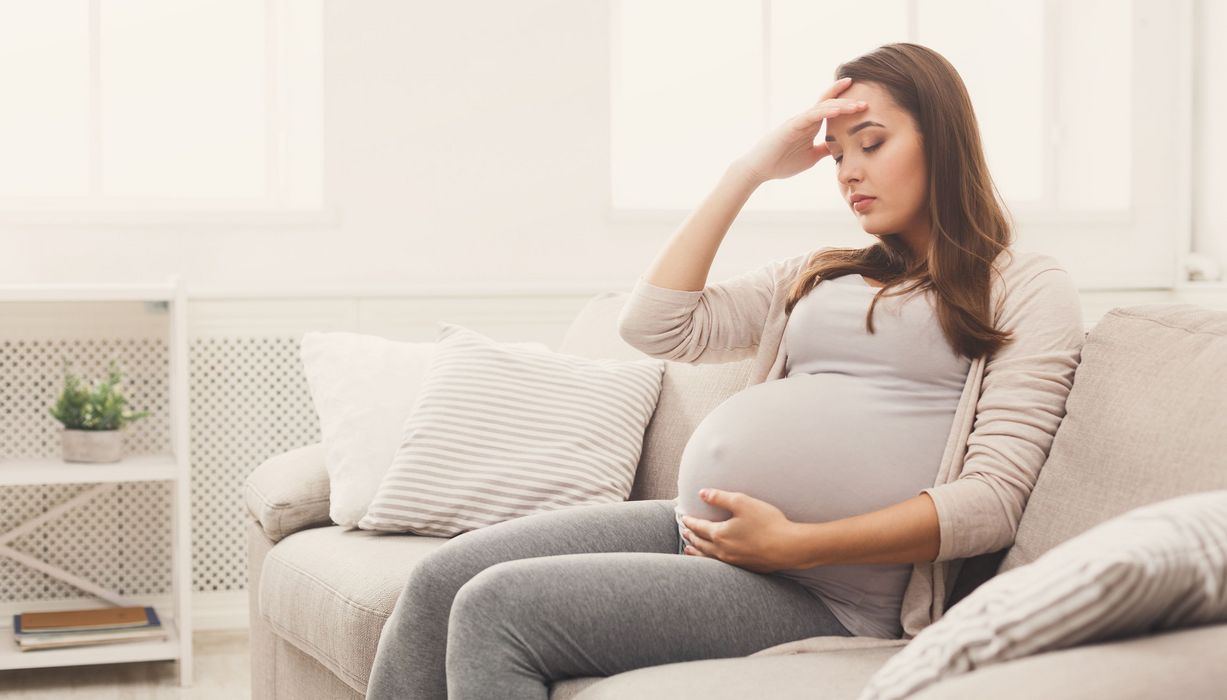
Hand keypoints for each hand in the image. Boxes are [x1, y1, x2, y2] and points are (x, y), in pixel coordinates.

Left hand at [680, 489, 800, 573]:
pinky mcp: (744, 568)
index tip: (684, 518)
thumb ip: (720, 497)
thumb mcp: (742, 503)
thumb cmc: (767, 522)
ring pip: (708, 557)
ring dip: (696, 552)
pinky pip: (719, 565)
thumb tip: (702, 493)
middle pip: (701, 543)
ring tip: (689, 550)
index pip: (699, 527)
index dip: (690, 521)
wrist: (788, 547)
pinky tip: (713, 559)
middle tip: (684, 532)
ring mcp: (733, 562)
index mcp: (720, 534)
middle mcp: (723, 550)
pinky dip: (709, 561)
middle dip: (691, 536)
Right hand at [734, 76, 867, 185]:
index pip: (831, 108)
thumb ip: (824, 149)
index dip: (845, 101)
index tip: (864, 100)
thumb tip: (839, 148)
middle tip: (867, 101)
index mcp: (811, 125)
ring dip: (841, 105)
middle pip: (830, 103)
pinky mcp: (791, 126)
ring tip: (858, 105)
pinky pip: (811, 115)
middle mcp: (806, 119)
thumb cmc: (781, 163)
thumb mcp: (811, 157)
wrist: (759, 169)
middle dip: (848, 100)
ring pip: (823, 106)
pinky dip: (825, 111)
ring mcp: (799, 121)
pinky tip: (838, 110)